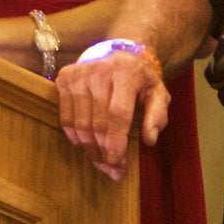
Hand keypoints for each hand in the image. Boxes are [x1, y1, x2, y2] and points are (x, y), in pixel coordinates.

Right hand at [55, 45, 171, 180]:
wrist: (118, 52)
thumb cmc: (140, 79)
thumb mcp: (158, 93)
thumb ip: (157, 115)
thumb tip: (150, 140)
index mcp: (126, 73)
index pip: (118, 114)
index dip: (116, 143)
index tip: (118, 166)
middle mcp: (99, 71)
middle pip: (97, 122)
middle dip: (104, 152)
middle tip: (111, 170)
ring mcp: (79, 74)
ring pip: (80, 123)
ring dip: (89, 147)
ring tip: (100, 160)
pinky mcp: (65, 78)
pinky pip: (65, 116)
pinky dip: (74, 134)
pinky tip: (84, 143)